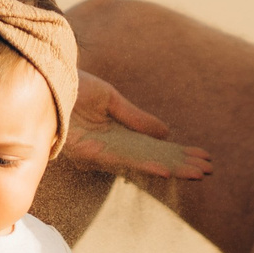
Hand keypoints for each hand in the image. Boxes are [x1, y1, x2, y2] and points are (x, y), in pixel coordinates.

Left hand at [67, 73, 211, 180]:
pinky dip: (143, 166)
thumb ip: (136, 118)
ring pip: (140, 164)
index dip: (177, 153)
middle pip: (151, 159)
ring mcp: (100, 150)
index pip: (153, 148)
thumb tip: (165, 133)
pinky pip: (120, 160)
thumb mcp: (111, 99)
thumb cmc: (73, 87)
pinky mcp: (88, 151)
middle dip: (179, 165)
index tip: (202, 157)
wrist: (46, 79)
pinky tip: (163, 169)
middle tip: (208, 171)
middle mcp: (110, 146)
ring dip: (169, 168)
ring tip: (194, 173)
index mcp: (117, 133)